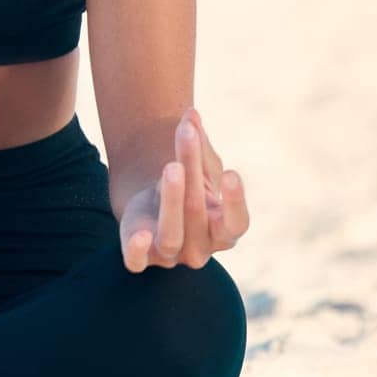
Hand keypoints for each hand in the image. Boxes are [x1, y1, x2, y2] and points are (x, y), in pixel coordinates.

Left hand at [119, 105, 250, 272]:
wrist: (150, 207)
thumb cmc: (186, 186)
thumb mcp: (196, 165)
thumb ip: (197, 143)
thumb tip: (191, 113)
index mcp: (223, 231)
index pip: (237, 223)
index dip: (235, 201)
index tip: (231, 173)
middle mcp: (200, 249)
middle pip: (198, 212)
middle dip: (192, 170)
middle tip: (187, 136)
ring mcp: (171, 256)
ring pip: (171, 234)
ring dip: (171, 200)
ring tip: (172, 166)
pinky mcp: (142, 259)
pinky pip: (139, 262)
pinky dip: (139, 250)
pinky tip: (141, 234)